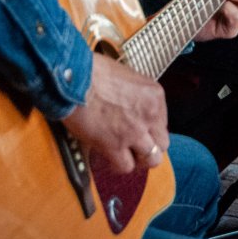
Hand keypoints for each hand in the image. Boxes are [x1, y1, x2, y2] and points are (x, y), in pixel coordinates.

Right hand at [60, 54, 168, 174]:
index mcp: (154, 96)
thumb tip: (131, 107)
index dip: (150, 130)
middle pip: (162, 144)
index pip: (162, 123)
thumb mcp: (127, 77)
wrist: (75, 78)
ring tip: (125, 155)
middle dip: (150, 147)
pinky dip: (118, 165)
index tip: (140, 131)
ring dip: (138, 159)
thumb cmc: (94, 72)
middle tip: (136, 147)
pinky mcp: (115, 145)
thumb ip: (135, 96)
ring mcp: (134, 132)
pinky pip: (125, 166)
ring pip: (150, 159)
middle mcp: (149, 115)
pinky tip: (110, 158)